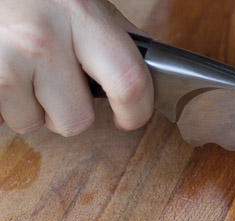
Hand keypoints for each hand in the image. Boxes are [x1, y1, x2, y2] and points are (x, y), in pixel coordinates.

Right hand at [0, 0, 152, 135]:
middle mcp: (42, 37)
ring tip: (20, 71)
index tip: (129, 118)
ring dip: (28, 108)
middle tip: (56, 86)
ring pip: (31, 122)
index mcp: (81, 14)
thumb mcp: (80, 0)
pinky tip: (4, 73)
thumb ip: (111, 34)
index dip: (136, 112)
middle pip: (76, 119)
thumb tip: (149, 70)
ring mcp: (6, 57)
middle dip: (68, 114)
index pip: (128, 82)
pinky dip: (2, 103)